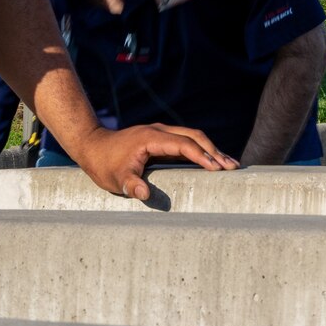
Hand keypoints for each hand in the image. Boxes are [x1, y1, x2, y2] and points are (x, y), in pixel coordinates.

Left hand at [69, 122, 236, 201]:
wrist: (92, 146)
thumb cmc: (104, 164)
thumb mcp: (115, 178)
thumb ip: (131, 185)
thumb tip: (144, 195)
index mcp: (152, 138)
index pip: (183, 144)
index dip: (201, 155)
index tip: (217, 168)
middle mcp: (160, 131)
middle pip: (194, 136)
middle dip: (215, 151)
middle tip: (232, 167)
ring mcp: (161, 133)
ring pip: (193, 137)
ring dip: (211, 149)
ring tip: (229, 165)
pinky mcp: (161, 139)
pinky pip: (186, 141)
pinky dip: (201, 150)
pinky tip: (210, 161)